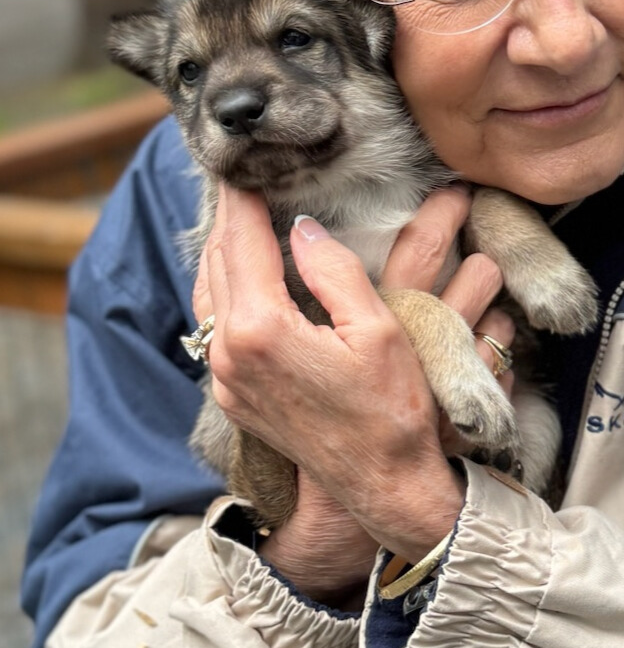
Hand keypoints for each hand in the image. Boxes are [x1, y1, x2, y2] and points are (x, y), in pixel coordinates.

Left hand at [197, 185, 510, 587]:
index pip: (243, 241)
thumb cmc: (391, 409)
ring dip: (224, 250)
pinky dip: (226, 286)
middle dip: (230, 217)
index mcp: (261, 329)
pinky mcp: (234, 395)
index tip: (247, 164)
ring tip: (242, 215)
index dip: (245, 198)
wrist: (382, 484)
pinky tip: (246, 272)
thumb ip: (334, 270)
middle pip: (218, 262)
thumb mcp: (377, 328)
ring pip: (209, 293)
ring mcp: (226, 379)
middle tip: (242, 177)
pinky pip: (215, 325)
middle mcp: (229, 353)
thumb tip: (303, 228)